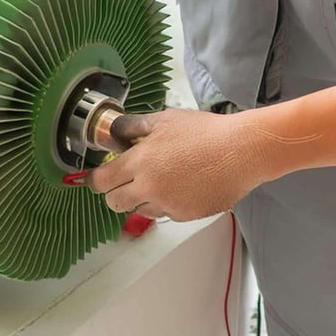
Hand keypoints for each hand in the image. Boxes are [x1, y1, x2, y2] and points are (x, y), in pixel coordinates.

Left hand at [86, 108, 273, 220]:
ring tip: (162, 178)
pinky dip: (167, 203)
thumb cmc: (204, 132)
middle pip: (115, 203)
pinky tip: (182, 185)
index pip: (102, 181)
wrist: (240, 151)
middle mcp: (149, 188)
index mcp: (140, 162)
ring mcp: (168, 205)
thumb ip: (132, 128)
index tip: (96, 178)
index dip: (95, 180)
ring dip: (143, 198)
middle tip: (125, 181)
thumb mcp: (163, 119)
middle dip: (115, 193)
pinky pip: (166, 213)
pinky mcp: (186, 216)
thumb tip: (114, 136)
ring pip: (140, 209)